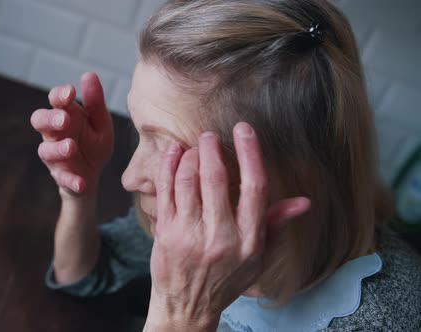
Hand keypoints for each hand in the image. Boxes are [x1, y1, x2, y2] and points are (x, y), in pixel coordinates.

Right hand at [31, 73, 113, 198]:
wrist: (93, 175)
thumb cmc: (93, 143)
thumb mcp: (101, 123)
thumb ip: (95, 103)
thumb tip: (89, 74)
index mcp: (65, 116)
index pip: (55, 101)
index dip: (59, 95)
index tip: (70, 92)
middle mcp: (54, 134)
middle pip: (40, 121)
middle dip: (50, 119)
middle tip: (64, 119)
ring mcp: (54, 156)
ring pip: (46, 150)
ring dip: (58, 149)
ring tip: (71, 147)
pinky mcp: (61, 177)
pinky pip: (62, 179)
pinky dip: (70, 181)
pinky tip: (80, 182)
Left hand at [144, 123, 310, 330]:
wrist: (187, 306)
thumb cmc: (226, 279)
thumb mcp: (258, 257)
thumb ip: (276, 224)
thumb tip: (304, 202)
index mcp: (249, 240)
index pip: (255, 188)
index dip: (250, 154)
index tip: (244, 131)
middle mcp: (220, 236)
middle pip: (216, 178)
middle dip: (212, 149)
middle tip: (211, 136)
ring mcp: (189, 234)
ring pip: (188, 181)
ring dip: (191, 157)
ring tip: (195, 148)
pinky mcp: (166, 233)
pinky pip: (165, 191)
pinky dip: (169, 166)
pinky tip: (174, 154)